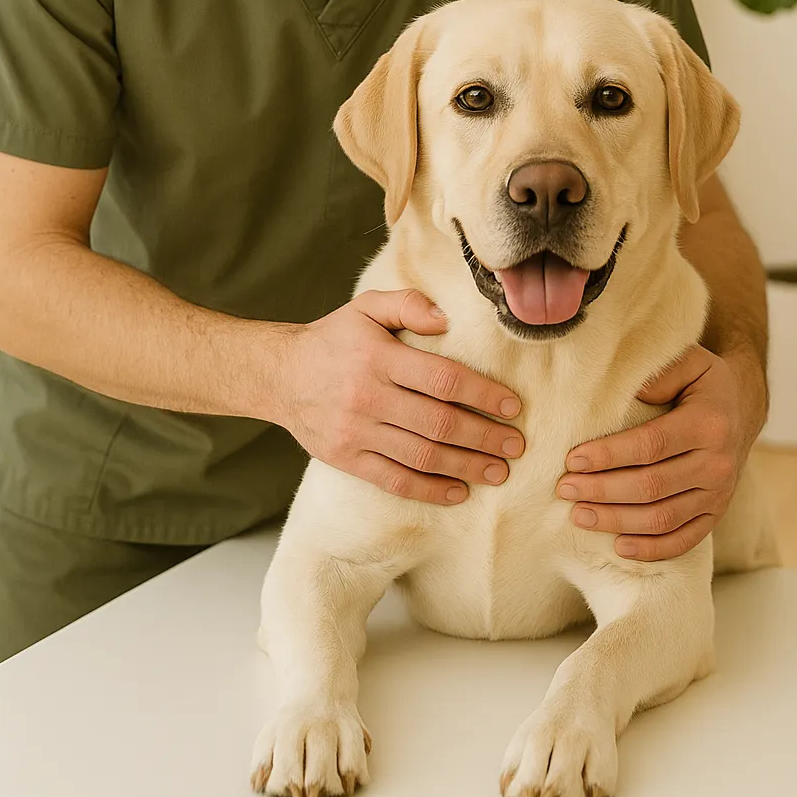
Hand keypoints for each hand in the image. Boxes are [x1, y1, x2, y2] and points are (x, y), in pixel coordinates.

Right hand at [276, 289, 524, 505]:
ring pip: (422, 456)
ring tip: (498, 472)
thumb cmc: (334, 339)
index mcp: (379, 357)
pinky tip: (458, 492)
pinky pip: (394, 480)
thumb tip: (446, 320)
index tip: (512, 406)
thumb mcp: (366, 307)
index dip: (483, 395)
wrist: (280, 376)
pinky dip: (430, 490)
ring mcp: (357, 432)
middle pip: (440, 423)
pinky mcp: (347, 459)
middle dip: (485, 437)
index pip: (444, 380)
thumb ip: (407, 305)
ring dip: (467, 467)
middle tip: (516, 446)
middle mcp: (369, 396)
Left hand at [556, 344, 766, 560]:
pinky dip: (652, 549)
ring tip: (580, 515)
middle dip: (603, 490)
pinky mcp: (716, 514)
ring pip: (663, 518)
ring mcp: (718, 494)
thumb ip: (660, 373)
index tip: (573, 459)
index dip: (609, 455)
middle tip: (566, 489)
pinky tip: (619, 546)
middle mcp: (717, 464)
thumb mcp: (690, 361)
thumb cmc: (703, 381)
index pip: (651, 445)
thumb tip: (629, 394)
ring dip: (617, 520)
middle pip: (651, 486)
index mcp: (708, 424)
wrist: (743, 406)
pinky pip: (685, 540)